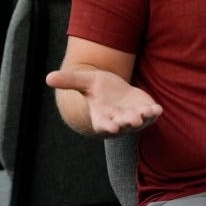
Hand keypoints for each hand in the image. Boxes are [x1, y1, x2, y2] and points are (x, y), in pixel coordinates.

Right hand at [46, 69, 162, 135]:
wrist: (116, 91)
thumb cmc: (98, 89)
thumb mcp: (85, 81)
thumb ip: (69, 81)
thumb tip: (47, 78)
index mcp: (101, 116)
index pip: (103, 125)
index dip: (107, 127)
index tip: (112, 127)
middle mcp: (118, 120)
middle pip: (123, 124)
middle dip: (128, 122)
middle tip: (133, 120)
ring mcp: (133, 117)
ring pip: (139, 121)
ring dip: (144, 118)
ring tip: (148, 112)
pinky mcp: (146, 112)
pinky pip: (151, 115)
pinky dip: (154, 113)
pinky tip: (157, 108)